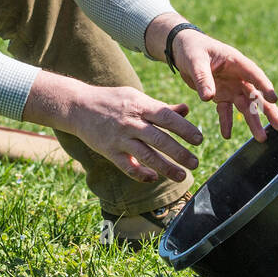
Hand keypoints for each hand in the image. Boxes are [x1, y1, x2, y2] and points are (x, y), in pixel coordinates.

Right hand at [23, 74, 202, 182]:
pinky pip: (127, 166)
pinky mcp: (109, 151)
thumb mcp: (136, 98)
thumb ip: (161, 107)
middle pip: (159, 139)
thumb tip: (186, 111)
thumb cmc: (112, 100)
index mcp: (140, 105)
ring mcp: (119, 137)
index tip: (199, 139)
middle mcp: (131, 122)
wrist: (78, 106)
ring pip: (146, 155)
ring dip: (165, 167)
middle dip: (179, 153)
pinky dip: (140, 174)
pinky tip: (153, 178)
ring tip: (182, 176)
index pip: (167, 117)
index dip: (184, 129)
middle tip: (195, 163)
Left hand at [170, 29, 277, 141]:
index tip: (274, 99)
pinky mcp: (221, 95)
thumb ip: (202, 78)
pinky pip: (225, 111)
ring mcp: (231, 87)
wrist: (182, 50)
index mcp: (236, 62)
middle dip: (268, 111)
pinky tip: (226, 136)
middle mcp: (238, 76)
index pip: (254, 75)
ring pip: (245, 106)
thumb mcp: (195, 61)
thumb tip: (208, 98)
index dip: (264, 86)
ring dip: (253, 122)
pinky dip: (226, 122)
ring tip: (261, 138)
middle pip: (256, 95)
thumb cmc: (192, 49)